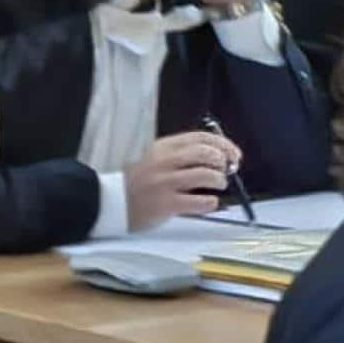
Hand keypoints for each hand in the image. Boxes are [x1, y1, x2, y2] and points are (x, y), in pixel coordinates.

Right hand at [124, 130, 241, 227]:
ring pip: (205, 175)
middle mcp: (164, 162)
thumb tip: (218, 156)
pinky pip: (198, 201)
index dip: (223, 144)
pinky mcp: (165, 204)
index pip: (200, 138)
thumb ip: (180, 154)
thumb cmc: (137, 181)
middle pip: (205, 154)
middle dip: (224, 161)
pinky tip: (209, 202)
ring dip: (219, 180)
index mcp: (162, 147)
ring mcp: (164, 183)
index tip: (234, 154)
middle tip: (228, 170)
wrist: (109, 201)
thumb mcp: (155, 158)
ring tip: (219, 184)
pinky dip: (210, 201)